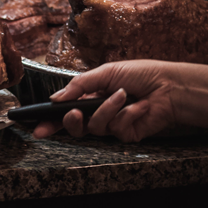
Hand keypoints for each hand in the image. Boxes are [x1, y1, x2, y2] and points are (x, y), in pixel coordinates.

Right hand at [32, 60, 179, 141]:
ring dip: (108, 109)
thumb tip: (55, 97)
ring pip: (96, 127)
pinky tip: (140, 106)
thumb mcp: (105, 72)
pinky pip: (118, 130)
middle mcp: (99, 113)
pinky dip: (128, 115)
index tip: (38, 128)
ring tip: (123, 95)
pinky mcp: (128, 134)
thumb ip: (79, 86)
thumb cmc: (139, 74)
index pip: (65, 111)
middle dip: (71, 121)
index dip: (50, 121)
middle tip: (74, 113)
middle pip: (75, 127)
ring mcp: (112, 125)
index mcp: (90, 97)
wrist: (169, 85)